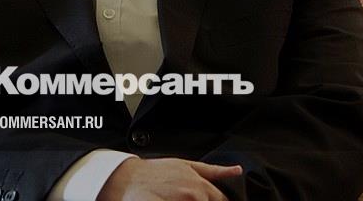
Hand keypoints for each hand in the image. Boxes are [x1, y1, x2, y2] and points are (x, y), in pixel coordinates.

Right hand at [98, 157, 241, 200]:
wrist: (125, 180)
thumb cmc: (153, 172)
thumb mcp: (185, 165)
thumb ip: (213, 171)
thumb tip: (237, 171)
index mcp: (200, 187)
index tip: (209, 200)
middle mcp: (193, 199)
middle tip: (184, 197)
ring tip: (174, 197)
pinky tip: (167, 200)